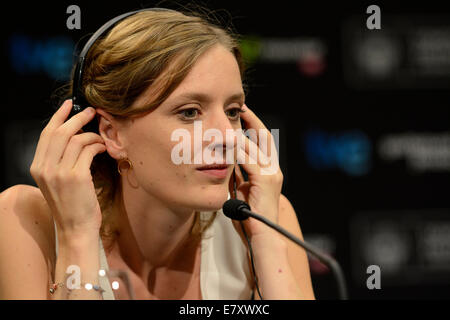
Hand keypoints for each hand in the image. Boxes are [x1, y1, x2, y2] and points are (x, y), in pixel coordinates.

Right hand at [30, 100, 105, 237]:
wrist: (76, 228)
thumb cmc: (71, 205)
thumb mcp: (56, 181)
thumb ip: (58, 160)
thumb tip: (73, 136)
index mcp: (37, 167)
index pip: (46, 134)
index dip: (58, 116)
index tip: (69, 104)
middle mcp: (45, 168)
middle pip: (60, 132)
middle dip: (77, 118)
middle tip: (92, 112)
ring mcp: (60, 173)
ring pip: (76, 139)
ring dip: (93, 135)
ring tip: (101, 139)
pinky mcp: (76, 177)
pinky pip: (88, 150)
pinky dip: (98, 145)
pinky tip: (104, 148)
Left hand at [228, 104, 283, 239]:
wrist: (260, 237)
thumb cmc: (249, 216)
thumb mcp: (241, 189)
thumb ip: (237, 174)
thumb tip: (225, 159)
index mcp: (268, 170)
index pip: (262, 141)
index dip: (252, 126)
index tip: (240, 113)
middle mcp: (273, 169)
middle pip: (263, 136)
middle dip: (251, 119)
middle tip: (240, 106)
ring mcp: (271, 174)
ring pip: (255, 146)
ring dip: (241, 131)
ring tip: (230, 118)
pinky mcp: (265, 181)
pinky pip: (248, 160)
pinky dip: (238, 150)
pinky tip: (227, 141)